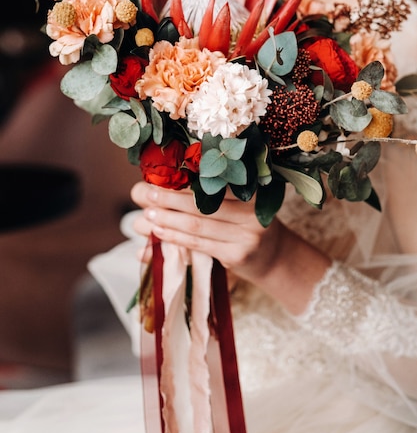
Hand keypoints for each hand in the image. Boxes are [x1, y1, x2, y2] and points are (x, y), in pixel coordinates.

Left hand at [130, 181, 274, 273]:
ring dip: (169, 219)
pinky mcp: (238, 255)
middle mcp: (252, 209)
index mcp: (252, 188)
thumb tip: (163, 182)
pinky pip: (200, 244)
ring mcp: (246, 234)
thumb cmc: (245, 222)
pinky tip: (160, 233)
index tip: (161, 175)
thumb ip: (210, 192)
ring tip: (149, 215)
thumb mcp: (238, 202)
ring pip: (198, 224)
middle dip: (171, 198)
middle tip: (148, 194)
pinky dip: (176, 238)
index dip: (185, 179)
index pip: (213, 180)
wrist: (274, 257)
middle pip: (203, 203)